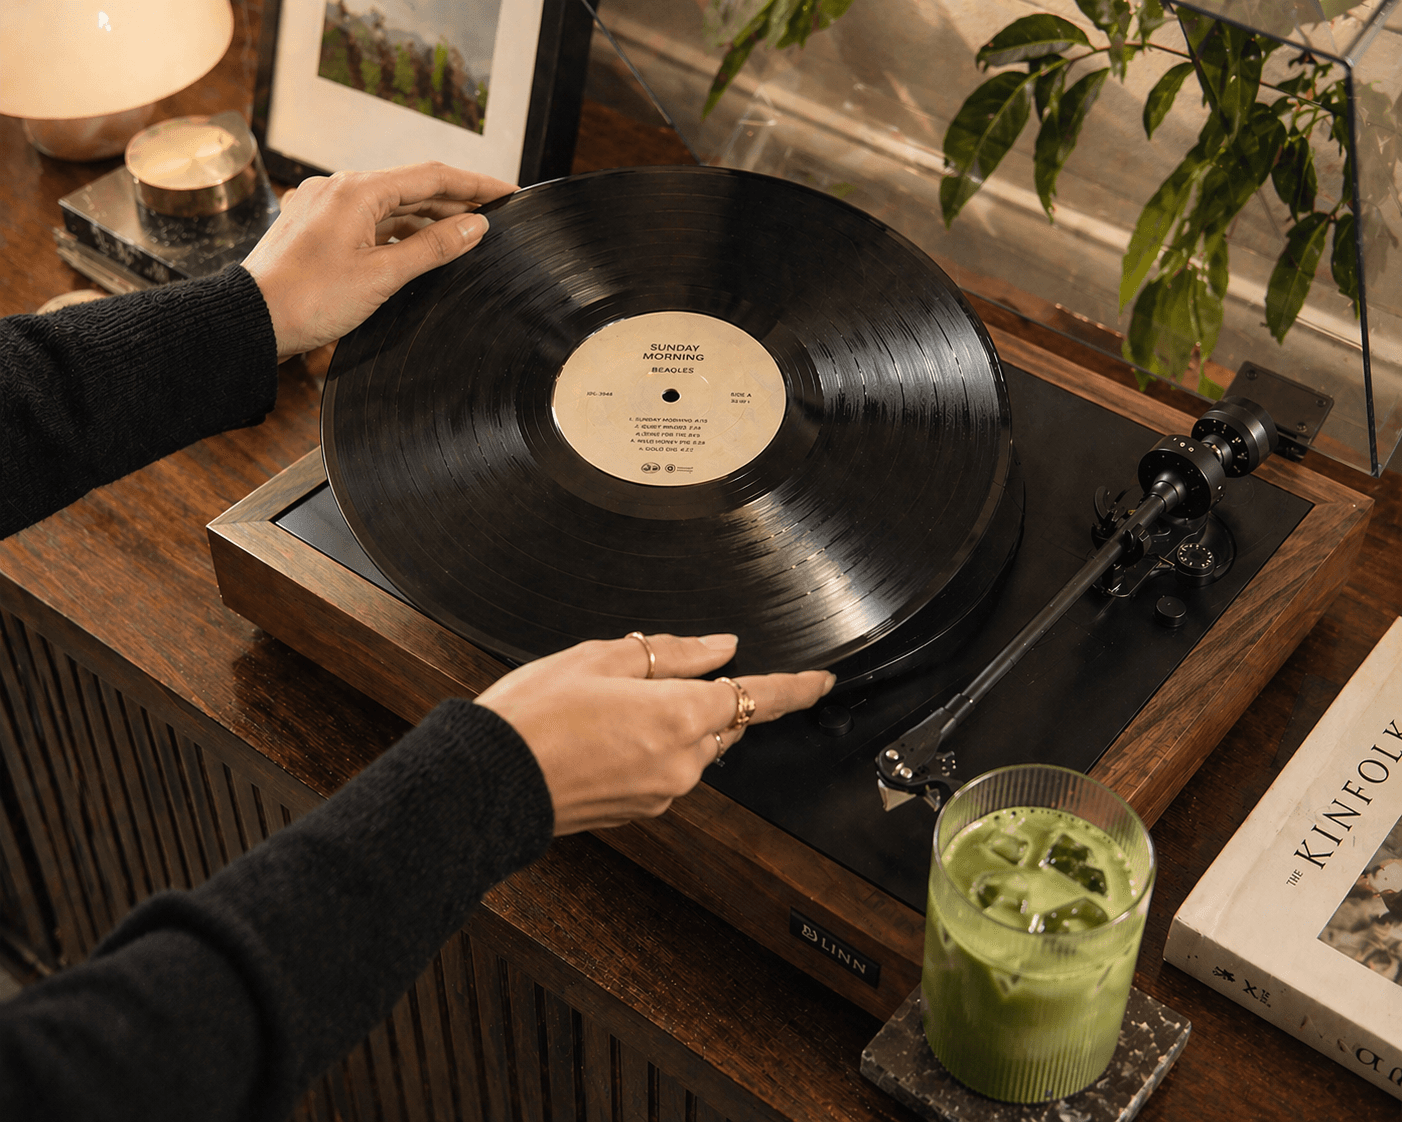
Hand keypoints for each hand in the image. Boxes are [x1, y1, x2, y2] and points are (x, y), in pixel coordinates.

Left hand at [242, 162, 515, 360]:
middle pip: (411, 188)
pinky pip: (368, 221)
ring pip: (389, 206)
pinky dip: (398, 231)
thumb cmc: (308, 299)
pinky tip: (417, 249)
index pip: (432, 176)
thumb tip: (475, 227)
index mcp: (357, 190)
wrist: (251, 321)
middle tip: (495, 214)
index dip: (476, 184)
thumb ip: (434, 247)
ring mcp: (324, 207)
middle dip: (455, 201)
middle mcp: (339, 188)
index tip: (508, 192)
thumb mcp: (383, 275)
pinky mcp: (315, 229)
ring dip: (427, 218)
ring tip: (465, 235)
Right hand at [474, 634, 835, 834]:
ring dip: (674, 720)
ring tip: (609, 703)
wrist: (487, 783)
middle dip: (706, 695)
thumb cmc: (532, 716)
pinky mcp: (639, 810)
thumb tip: (719, 649)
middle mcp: (680, 762)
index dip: (794, 688)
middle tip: (649, 674)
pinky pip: (665, 769)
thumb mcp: (600, 659)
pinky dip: (651, 746)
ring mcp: (661, 792)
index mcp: (678, 717)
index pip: (756, 697)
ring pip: (694, 745)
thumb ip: (670, 653)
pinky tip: (605, 732)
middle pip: (723, 721)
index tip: (821, 682)